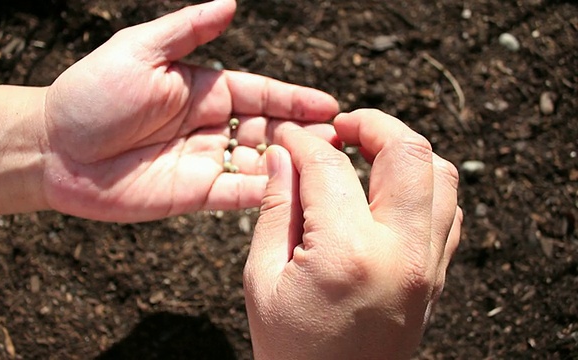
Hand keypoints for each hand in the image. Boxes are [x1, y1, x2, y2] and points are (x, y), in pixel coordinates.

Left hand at [42, 0, 338, 221]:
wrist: (53, 148)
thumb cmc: (91, 93)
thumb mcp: (139, 50)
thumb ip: (188, 30)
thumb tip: (232, 4)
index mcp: (202, 89)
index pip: (261, 93)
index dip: (296, 99)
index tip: (330, 105)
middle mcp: (209, 126)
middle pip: (268, 129)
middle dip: (303, 134)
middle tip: (339, 139)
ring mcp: (203, 162)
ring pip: (259, 163)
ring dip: (291, 164)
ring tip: (326, 166)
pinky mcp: (192, 196)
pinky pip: (235, 195)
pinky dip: (262, 193)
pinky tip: (288, 190)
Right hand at [244, 109, 462, 358]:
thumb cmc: (291, 348)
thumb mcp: (262, 278)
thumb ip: (275, 209)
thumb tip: (283, 156)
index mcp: (348, 253)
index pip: (328, 167)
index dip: (302, 141)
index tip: (288, 138)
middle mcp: (401, 253)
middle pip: (407, 152)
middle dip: (371, 124)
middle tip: (341, 128)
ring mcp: (428, 266)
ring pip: (441, 176)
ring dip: (404, 152)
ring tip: (369, 154)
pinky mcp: (437, 277)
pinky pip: (449, 211)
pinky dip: (424, 186)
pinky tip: (389, 193)